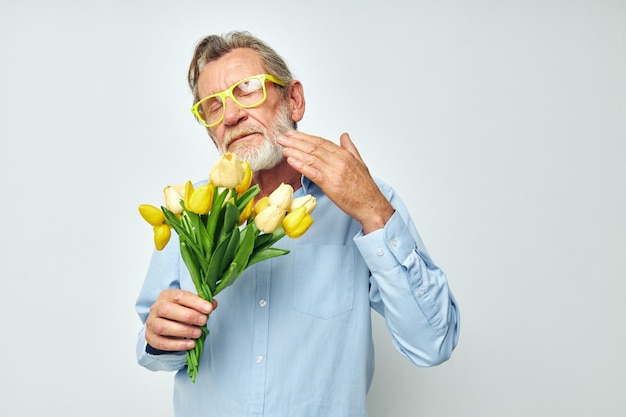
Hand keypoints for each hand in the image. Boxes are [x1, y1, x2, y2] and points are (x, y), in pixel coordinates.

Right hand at [145, 289, 216, 350]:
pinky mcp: (150, 337)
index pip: (179, 296)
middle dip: (189, 316)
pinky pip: (161, 343)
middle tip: (204, 321)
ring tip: (198, 333)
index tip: (209, 308)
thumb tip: (212, 304)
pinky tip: (190, 344)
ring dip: (183, 331)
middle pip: (167, 310)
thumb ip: (201, 303)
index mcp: (167, 295)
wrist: (163, 321)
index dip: (195, 302)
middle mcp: (156, 307)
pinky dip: (177, 345)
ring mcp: (151, 323)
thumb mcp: (190, 303)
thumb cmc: (179, 310)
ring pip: (162, 327)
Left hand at [278, 130, 394, 233]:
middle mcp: (339, 161)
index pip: (321, 142)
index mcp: (345, 155)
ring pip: (311, 158)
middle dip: (296, 141)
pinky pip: (312, 172)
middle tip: (282, 138)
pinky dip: (300, 165)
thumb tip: (344, 136)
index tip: (293, 134)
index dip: (305, 137)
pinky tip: (291, 161)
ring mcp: (334, 172)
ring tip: (283, 147)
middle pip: (313, 147)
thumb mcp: (360, 163)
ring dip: (294, 151)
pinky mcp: (330, 184)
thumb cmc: (365, 188)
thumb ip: (350, 148)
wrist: (371, 205)